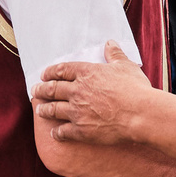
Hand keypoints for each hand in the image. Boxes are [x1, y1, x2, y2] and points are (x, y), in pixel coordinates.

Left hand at [33, 45, 155, 145]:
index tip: (44, 75)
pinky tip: (55, 133)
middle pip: (52, 89)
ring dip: (44, 110)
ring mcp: (77, 111)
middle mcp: (77, 91)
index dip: (50, 72)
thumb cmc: (136, 89)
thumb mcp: (126, 66)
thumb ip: (115, 54)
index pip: (61, 70)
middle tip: (35, 91)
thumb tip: (110, 43)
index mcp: (87, 73)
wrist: (140, 114)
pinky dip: (57, 132)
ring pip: (53, 110)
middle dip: (41, 90)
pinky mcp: (81, 130)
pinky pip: (63, 131)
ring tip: (40, 111)